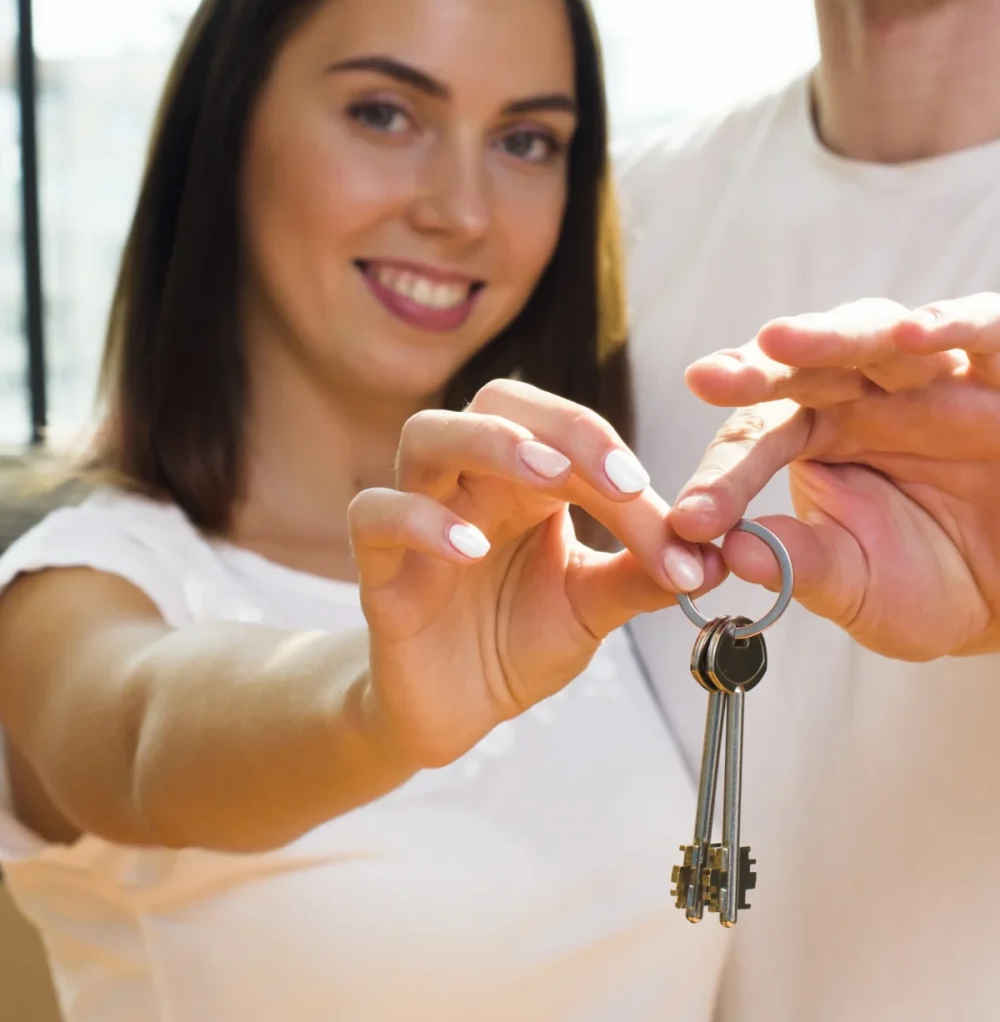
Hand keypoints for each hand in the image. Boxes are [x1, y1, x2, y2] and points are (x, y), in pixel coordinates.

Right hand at [349, 380, 724, 767]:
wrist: (458, 707)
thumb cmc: (520, 638)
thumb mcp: (594, 606)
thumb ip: (644, 574)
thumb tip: (721, 555)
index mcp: (527, 478)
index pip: (571, 437)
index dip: (622, 465)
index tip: (676, 523)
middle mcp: (472, 479)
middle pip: (498, 399)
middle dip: (561, 425)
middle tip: (617, 479)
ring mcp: (419, 512)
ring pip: (426, 432)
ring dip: (489, 443)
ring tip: (545, 477)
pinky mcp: (377, 566)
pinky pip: (374, 514)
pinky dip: (420, 519)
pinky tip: (470, 549)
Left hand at [669, 295, 999, 660]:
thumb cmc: (929, 583)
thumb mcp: (858, 585)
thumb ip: (802, 565)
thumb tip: (733, 553)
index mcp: (817, 435)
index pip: (758, 436)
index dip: (724, 475)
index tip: (690, 521)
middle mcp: (867, 395)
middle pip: (803, 366)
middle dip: (753, 372)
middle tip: (707, 379)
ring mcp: (934, 378)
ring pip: (878, 336)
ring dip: (830, 335)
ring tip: (778, 340)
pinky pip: (984, 333)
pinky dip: (952, 323)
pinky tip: (912, 331)